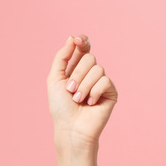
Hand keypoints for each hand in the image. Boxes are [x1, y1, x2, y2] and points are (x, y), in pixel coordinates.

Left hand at [47, 35, 117, 151]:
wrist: (70, 128)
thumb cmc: (60, 107)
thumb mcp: (54, 79)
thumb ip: (61, 58)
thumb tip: (72, 38)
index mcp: (76, 69)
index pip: (84, 48)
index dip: (82, 42)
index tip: (77, 40)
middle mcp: (90, 73)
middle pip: (89, 58)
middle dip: (77, 74)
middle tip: (70, 90)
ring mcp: (101, 82)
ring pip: (97, 69)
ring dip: (83, 86)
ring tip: (78, 100)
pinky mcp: (111, 92)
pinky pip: (105, 81)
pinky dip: (93, 92)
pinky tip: (90, 103)